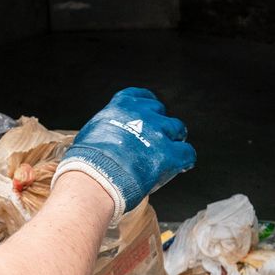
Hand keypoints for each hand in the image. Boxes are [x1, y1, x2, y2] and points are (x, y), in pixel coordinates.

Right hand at [54, 88, 194, 224]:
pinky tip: (181, 166)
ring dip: (174, 140)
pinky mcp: (169, 154)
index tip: (149, 115)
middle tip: (157, 140)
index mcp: (121, 106)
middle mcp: (143, 114)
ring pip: (178, 129)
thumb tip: (107, 140)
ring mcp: (158, 133)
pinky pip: (187, 153)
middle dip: (160, 125)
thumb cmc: (87, 162)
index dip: (148, 106)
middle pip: (160, 113)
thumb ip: (107, 130)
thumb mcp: (92, 134)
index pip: (141, 96)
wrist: (94, 178)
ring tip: (171, 153)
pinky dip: (185, 159)